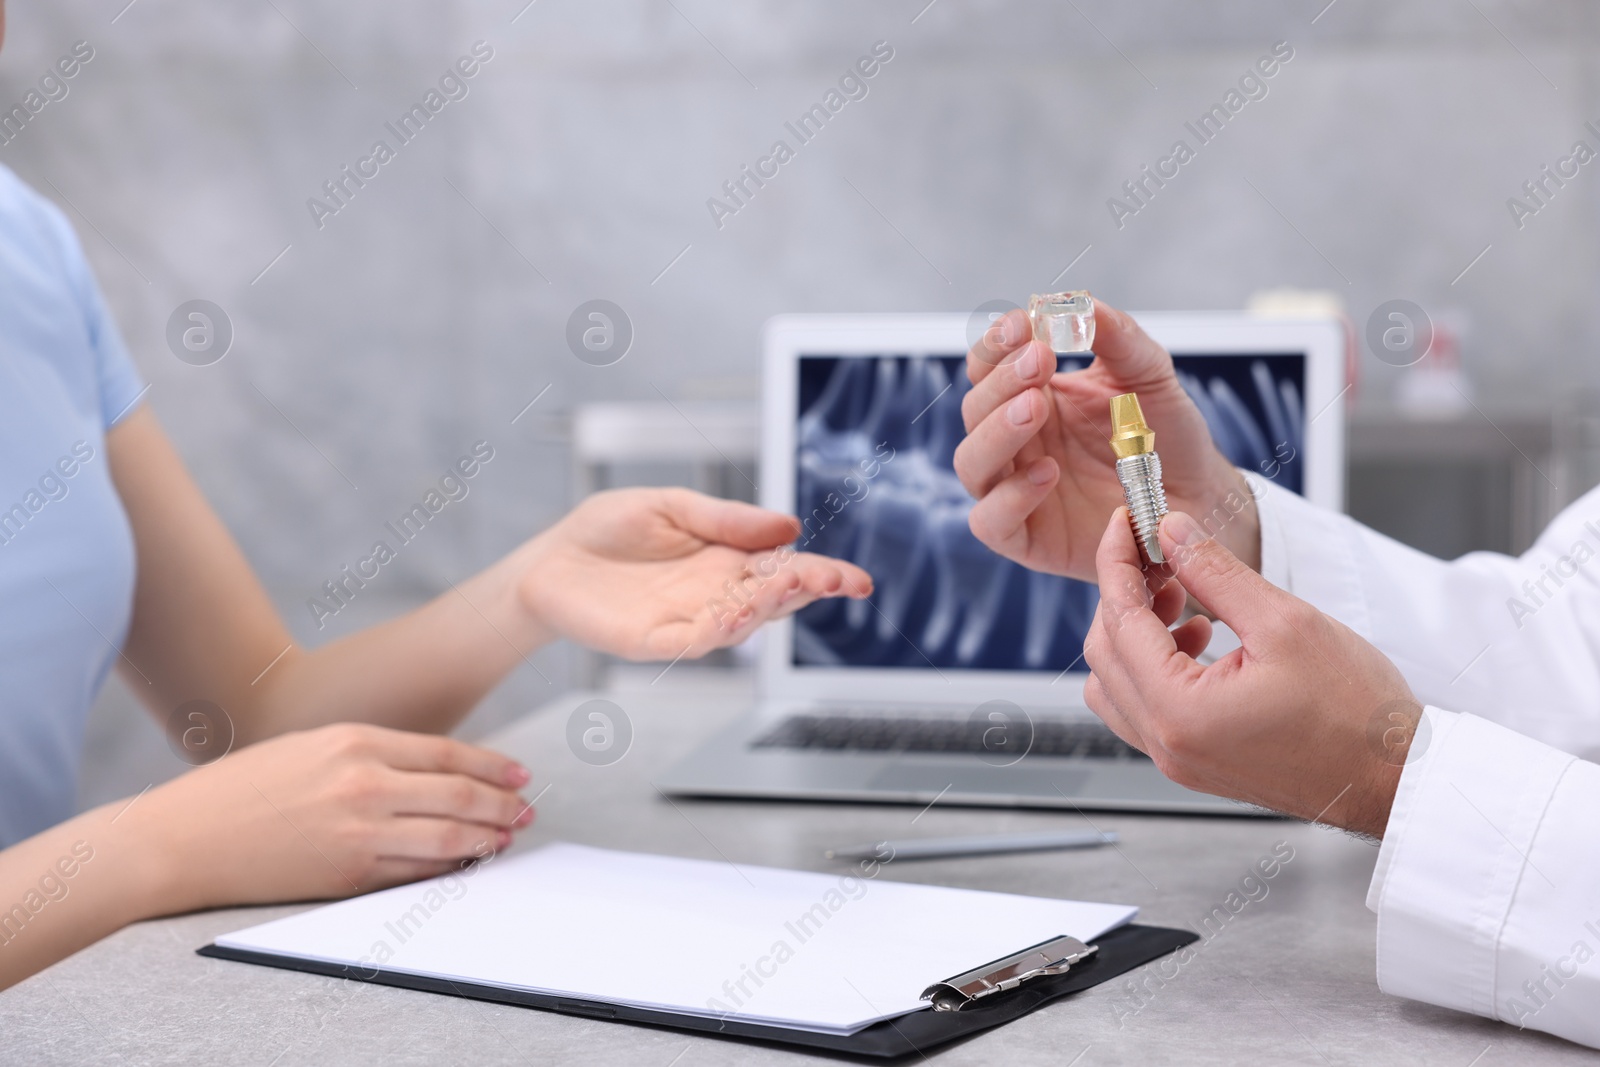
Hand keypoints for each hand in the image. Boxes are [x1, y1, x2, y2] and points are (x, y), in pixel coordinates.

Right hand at [128, 723, 531, 911]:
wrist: (182, 839)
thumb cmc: (244, 788)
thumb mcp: (312, 746)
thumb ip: (372, 753)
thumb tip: (436, 770)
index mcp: (355, 741)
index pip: (448, 754)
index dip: (493, 766)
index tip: (521, 774)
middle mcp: (363, 785)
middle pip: (459, 795)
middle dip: (502, 805)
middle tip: (527, 810)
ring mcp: (357, 834)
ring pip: (447, 838)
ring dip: (486, 840)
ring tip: (507, 838)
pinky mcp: (346, 876)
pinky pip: (414, 872)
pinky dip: (448, 868)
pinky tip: (465, 863)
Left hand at [515, 487, 872, 659]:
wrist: (548, 561)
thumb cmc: (607, 532)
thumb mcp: (670, 506)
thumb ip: (725, 519)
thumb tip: (788, 527)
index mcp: (726, 562)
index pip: (785, 570)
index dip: (823, 576)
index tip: (857, 579)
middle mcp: (715, 596)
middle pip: (773, 599)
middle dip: (808, 590)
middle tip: (837, 581)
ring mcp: (686, 621)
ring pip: (740, 624)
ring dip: (767, 607)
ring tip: (790, 584)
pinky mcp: (652, 641)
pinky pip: (692, 641)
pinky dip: (718, 631)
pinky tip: (737, 614)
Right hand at [953, 298, 1259, 582]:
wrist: (1200, 498)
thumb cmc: (1167, 437)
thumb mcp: (1148, 375)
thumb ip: (1116, 336)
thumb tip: (1078, 302)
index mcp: (1033, 397)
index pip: (988, 367)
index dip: (996, 344)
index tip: (1024, 324)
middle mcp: (1015, 443)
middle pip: (974, 410)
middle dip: (1001, 382)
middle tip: (1040, 362)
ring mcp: (1015, 491)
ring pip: (971, 462)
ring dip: (996, 432)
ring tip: (1036, 408)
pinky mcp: (1027, 538)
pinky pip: (991, 521)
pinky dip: (1010, 496)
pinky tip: (1048, 472)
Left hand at [1082, 508, 1419, 836]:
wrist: (1393, 778)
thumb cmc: (1357, 713)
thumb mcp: (1284, 621)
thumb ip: (1215, 571)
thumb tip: (1172, 531)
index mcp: (1179, 711)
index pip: (1119, 620)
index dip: (1116, 561)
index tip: (1123, 523)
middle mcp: (1166, 743)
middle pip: (1104, 653)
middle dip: (1123, 594)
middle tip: (1157, 554)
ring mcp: (1176, 759)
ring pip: (1115, 683)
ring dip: (1135, 632)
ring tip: (1183, 599)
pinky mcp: (1193, 762)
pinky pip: (1144, 708)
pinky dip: (1152, 665)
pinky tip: (1199, 637)